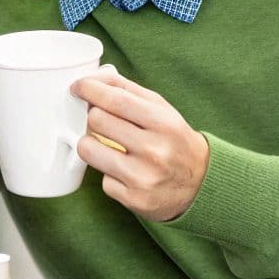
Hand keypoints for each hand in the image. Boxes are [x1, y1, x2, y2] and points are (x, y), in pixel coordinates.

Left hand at [71, 71, 209, 221]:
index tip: (78, 87)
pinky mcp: (133, 199)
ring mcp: (143, 177)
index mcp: (163, 123)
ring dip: (91, 144)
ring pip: (88, 150)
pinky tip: (125, 172)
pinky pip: (101, 179)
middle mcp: (154, 150)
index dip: (90, 89)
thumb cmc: (173, 140)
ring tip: (107, 146)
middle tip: (102, 121)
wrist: (200, 183)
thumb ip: (128, 90)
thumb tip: (93, 79)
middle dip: (93, 117)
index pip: (115, 100)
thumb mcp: (161, 109)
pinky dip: (109, 174)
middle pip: (97, 121)